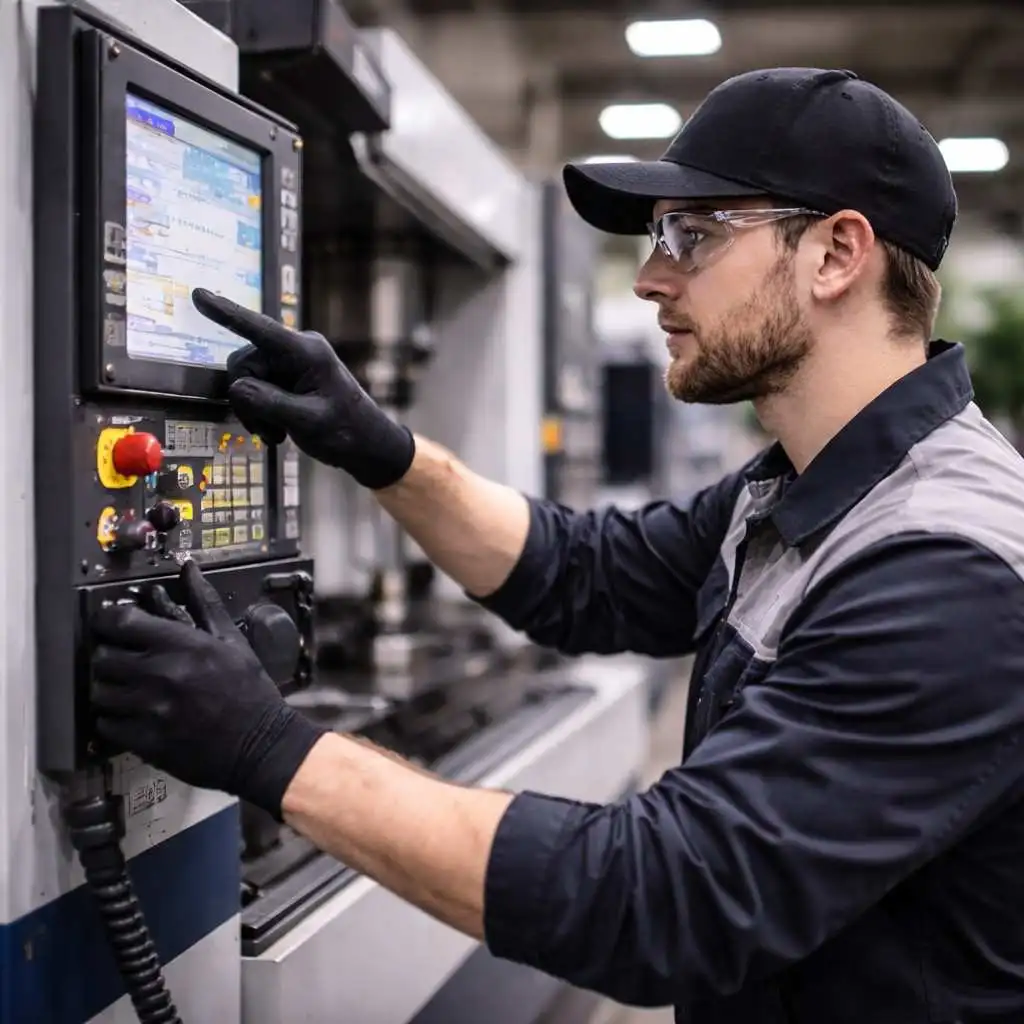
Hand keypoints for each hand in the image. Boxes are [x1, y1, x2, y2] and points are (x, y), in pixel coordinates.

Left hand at [90, 561, 327, 818]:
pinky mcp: (145, 741)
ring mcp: (149, 710)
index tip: (112, 626)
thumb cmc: (249, 690)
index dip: (109, 621)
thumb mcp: (231, 640)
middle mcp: (160, 674)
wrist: (261, 744)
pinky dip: (111, 720)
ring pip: (99, 692)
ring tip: (125, 690)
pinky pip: (105, 726)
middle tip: (122, 662)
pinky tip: (129, 716)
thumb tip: (190, 569)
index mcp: (182, 645)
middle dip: (109, 657)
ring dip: (108, 689)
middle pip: (102, 658)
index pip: (120, 621)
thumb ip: (204, 603)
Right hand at [192, 288, 414, 489]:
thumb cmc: (348, 432)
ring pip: (246, 380)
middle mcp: (297, 350)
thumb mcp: (307, 422)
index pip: (259, 328)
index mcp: (307, 352)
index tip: (198, 296)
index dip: (225, 312)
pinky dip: (261, 412)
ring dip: (255, 410)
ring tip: (278, 432)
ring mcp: (291, 363)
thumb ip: (268, 403)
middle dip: (248, 399)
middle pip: (244, 364)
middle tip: (269, 430)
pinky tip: (279, 430)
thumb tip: (237, 388)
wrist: (367, 446)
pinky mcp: (287, 377)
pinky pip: (256, 388)